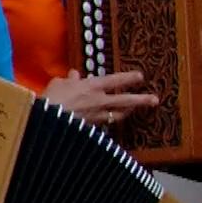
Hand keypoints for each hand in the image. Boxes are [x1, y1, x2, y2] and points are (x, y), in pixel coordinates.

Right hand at [43, 69, 158, 128]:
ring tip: (135, 110)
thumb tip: (74, 74)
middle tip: (154, 100)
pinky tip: (113, 121)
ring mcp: (96, 116)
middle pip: (125, 100)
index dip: (129, 78)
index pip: (115, 81)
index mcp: (91, 86)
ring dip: (128, 112)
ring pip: (118, 114)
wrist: (47, 121)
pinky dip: (110, 121)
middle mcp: (98, 101)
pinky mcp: (91, 128)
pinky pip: (105, 123)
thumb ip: (70, 79)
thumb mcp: (59, 83)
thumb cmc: (52, 99)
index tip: (140, 77)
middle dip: (141, 100)